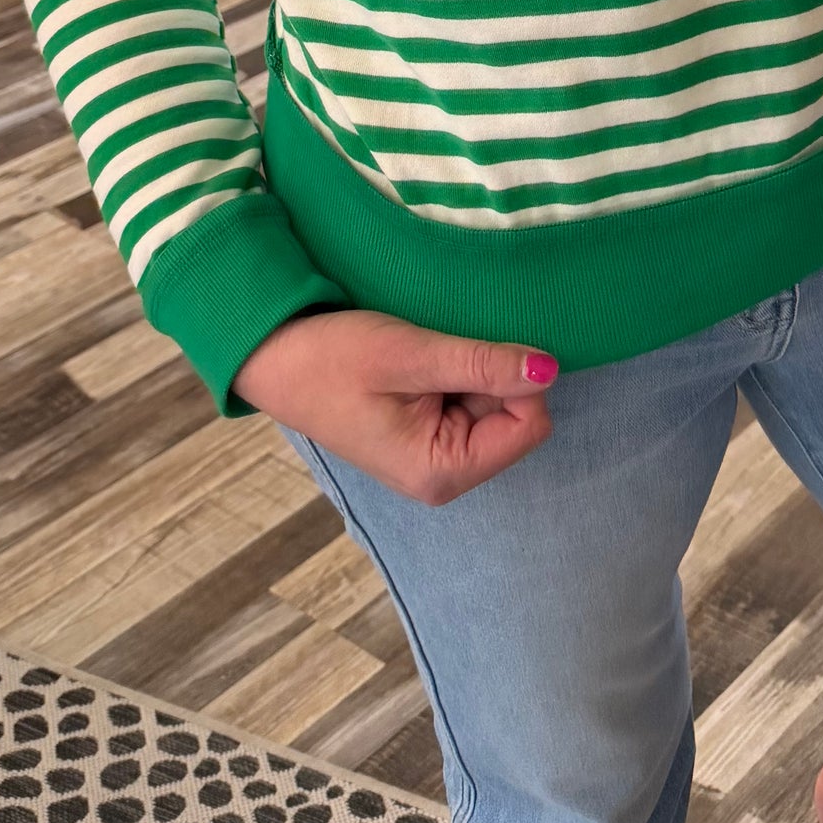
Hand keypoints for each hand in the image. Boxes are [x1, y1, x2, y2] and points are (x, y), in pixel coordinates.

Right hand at [233, 309, 558, 504]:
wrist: (273, 358)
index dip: (516, 378)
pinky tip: (419, 359)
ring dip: (471, 369)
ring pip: (493, 403)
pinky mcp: (425, 434)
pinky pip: (467, 399)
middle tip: (436, 350)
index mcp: (443, 471)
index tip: (472, 348)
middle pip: (515, 416)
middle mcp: (446, 475)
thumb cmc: (333, 359)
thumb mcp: (409, 354)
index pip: (530, 424)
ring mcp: (436, 455)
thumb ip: (481, 364)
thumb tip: (550, 369)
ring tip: (423, 352)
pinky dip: (455, 372)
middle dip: (490, 374)